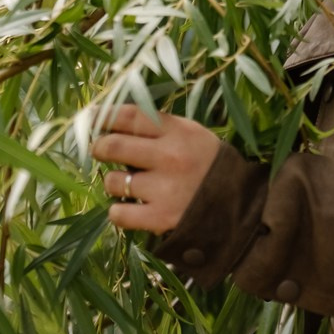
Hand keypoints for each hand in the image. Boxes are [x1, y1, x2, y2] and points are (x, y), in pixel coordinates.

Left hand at [90, 103, 220, 233]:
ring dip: (113, 182)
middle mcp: (170, 156)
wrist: (242, 205)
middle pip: (113, 145)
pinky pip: (119, 214)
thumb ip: (159, 127)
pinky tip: (127, 208)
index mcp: (178, 131)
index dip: (103, 115)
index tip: (91, 118)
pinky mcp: (161, 217)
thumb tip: (113, 122)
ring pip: (113, 181)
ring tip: (126, 184)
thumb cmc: (209, 165)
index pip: (129, 115)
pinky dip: (117, 212)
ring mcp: (164, 188)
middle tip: (101, 151)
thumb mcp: (192, 134)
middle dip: (99, 148)